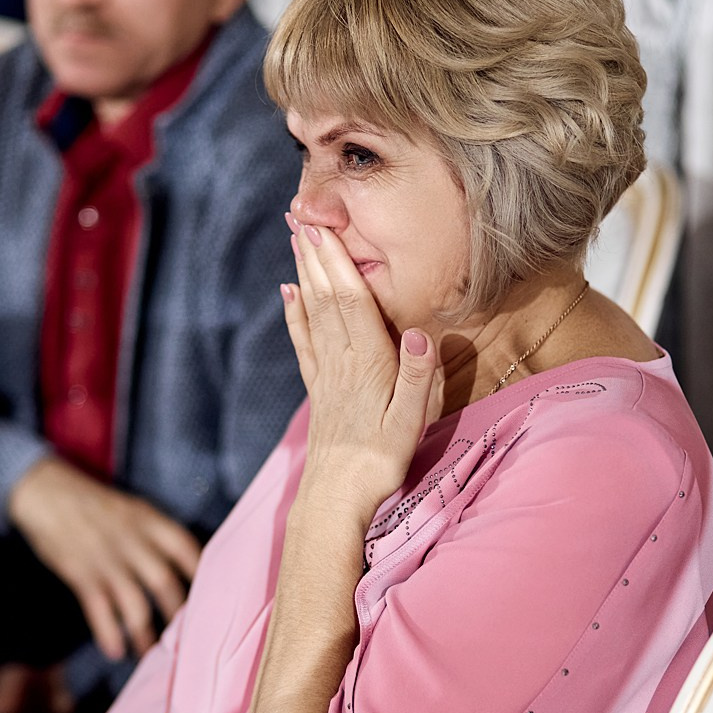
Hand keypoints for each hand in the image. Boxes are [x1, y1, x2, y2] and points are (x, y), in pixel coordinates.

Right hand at [8, 460, 200, 660]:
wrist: (46, 492)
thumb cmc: (95, 505)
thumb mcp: (133, 510)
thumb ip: (156, 536)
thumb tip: (185, 568)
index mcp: (150, 521)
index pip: (187, 550)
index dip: (203, 577)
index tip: (213, 600)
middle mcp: (133, 541)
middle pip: (165, 583)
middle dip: (178, 616)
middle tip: (187, 640)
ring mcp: (106, 559)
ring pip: (135, 604)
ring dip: (145, 634)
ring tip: (150, 656)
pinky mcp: (80, 574)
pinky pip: (98, 610)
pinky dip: (108, 633)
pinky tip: (115, 651)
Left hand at [284, 223, 436, 520]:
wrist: (336, 500)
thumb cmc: (380, 462)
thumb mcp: (411, 423)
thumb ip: (419, 378)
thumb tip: (423, 333)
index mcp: (368, 363)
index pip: (351, 301)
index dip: (336, 261)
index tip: (322, 225)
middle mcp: (341, 360)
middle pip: (326, 296)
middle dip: (315, 253)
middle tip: (300, 212)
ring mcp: (325, 373)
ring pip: (313, 312)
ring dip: (304, 272)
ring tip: (295, 237)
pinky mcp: (318, 389)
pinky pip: (304, 340)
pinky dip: (295, 312)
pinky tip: (289, 292)